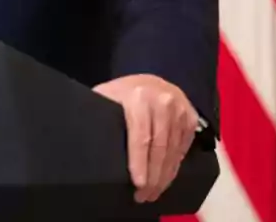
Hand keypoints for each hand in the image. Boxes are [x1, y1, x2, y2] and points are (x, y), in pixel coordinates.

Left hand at [93, 74, 197, 203]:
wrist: (150, 80)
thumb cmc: (122, 93)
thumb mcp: (106, 97)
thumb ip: (98, 115)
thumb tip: (84, 142)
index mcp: (138, 98)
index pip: (141, 136)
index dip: (139, 162)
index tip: (137, 184)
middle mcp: (163, 102)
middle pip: (159, 148)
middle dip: (152, 177)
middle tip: (144, 196)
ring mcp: (180, 109)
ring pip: (173, 151)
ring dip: (164, 176)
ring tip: (154, 192)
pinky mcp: (190, 117)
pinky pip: (183, 147)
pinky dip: (175, 165)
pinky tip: (166, 177)